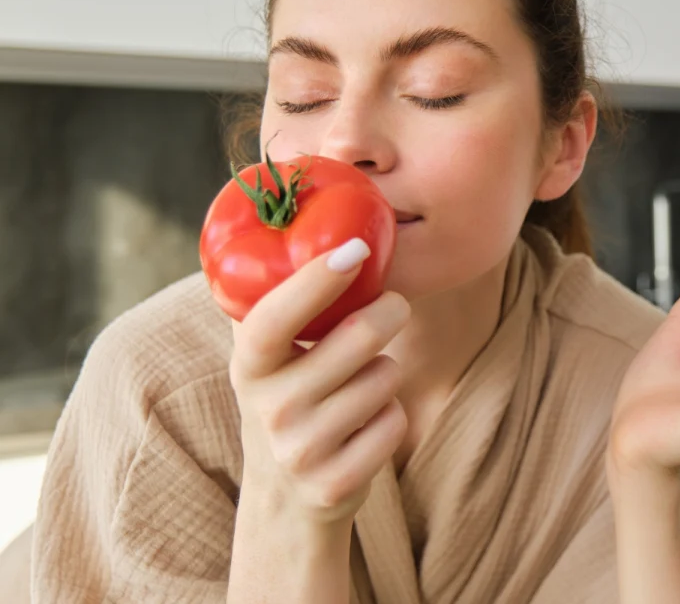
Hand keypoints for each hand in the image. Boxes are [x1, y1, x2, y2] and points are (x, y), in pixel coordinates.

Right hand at [228, 237, 409, 527]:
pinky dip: (392, 417)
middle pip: (359, 339)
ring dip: (387, 372)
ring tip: (361, 384)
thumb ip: (278, 302)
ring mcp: (300, 449)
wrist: (284, 499)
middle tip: (394, 305)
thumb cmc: (288, 399)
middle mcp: (269, 408)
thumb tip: (300, 214)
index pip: (274, 318)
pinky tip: (365, 427)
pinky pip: (395, 421)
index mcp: (249, 365)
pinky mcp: (335, 483)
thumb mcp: (268, 358)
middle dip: (389, 312)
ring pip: (385, 377)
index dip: (314, 281)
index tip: (353, 249)